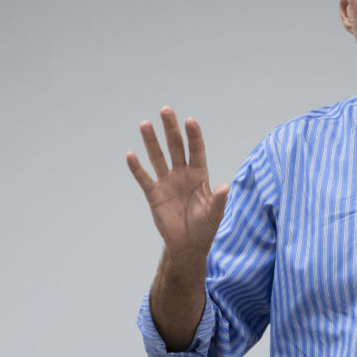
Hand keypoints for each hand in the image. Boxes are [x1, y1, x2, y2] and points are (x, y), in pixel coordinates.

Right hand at [126, 107, 228, 261]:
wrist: (188, 245)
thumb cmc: (205, 228)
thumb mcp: (215, 215)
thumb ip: (219, 200)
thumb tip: (226, 187)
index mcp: (199, 176)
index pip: (196, 151)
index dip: (193, 136)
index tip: (190, 121)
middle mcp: (182, 175)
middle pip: (176, 147)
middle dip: (171, 129)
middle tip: (166, 110)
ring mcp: (167, 183)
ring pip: (158, 158)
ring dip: (151, 142)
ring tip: (145, 124)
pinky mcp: (154, 195)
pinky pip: (144, 179)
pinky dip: (137, 168)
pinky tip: (130, 155)